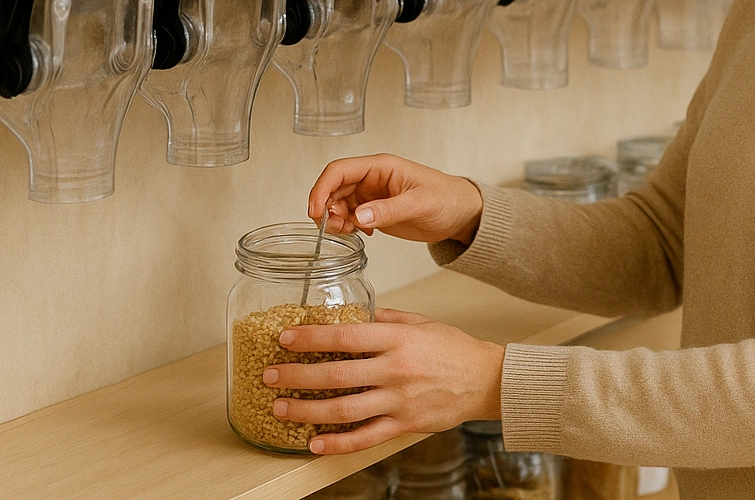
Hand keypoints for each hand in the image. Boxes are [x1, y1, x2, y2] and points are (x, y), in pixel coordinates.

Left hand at [264, 308, 504, 454]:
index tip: (285, 338)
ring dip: (307, 410)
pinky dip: (338, 444)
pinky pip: (366, 438)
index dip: (312, 338)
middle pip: (337, 374)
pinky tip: (314, 444)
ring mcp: (400, 400)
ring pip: (345, 409)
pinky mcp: (405, 424)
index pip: (346, 336)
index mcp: (398, 339)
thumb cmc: (452, 348)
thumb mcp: (419, 322)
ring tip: (280, 408)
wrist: (485, 379)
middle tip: (269, 376)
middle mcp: (396, 369)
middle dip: (297, 376)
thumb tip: (352, 311)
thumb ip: (384, 318)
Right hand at [309, 153, 483, 245]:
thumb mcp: (420, 204)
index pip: (339, 170)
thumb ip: (389, 210)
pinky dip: (348, 227)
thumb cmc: (447, 199)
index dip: (322, 188)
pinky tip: (363, 235)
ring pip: (338, 204)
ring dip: (336, 220)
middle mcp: (372, 179)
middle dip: (327, 208)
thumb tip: (359, 216)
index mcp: (381, 167)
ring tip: (348, 233)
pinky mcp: (375, 211)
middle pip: (333, 188)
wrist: (461, 214)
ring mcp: (372, 195)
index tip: (316, 211)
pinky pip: (350, 216)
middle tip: (335, 228)